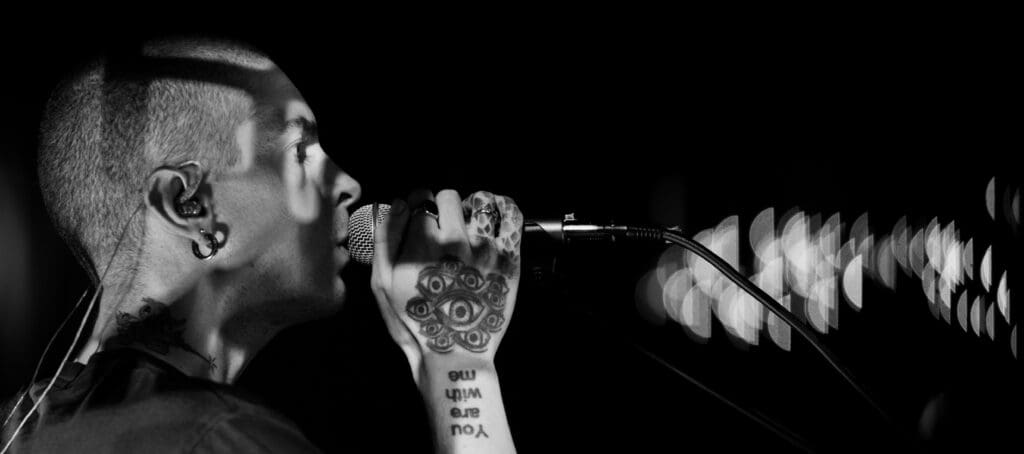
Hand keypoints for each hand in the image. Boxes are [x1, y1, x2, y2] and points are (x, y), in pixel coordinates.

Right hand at [371, 190, 523, 380]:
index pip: (420, 201)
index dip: (418, 208)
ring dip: (472, 207)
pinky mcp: (509, 258)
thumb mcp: (382, 284)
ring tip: (469, 223)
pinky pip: (512, 216)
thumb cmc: (415, 322)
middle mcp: (455, 240)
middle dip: (442, 207)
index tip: (421, 217)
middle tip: (443, 226)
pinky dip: (504, 208)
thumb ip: (386, 238)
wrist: (455, 354)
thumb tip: (396, 202)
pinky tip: (493, 217)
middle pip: (448, 196)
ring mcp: (486, 248)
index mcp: (421, 244)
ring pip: (481, 201)